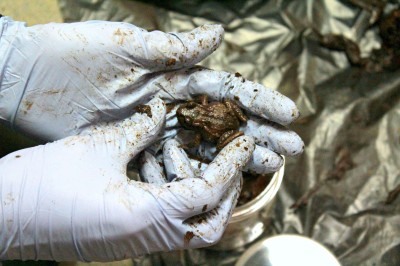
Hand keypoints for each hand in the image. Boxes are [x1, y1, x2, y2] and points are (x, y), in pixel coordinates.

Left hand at [0, 18, 302, 173]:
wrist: (30, 81)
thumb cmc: (74, 56)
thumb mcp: (123, 46)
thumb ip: (170, 47)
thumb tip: (219, 35)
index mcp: (171, 76)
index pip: (225, 89)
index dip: (258, 102)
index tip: (289, 114)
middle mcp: (170, 103)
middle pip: (224, 123)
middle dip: (259, 135)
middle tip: (291, 151)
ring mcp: (155, 128)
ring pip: (205, 147)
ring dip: (236, 160)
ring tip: (269, 171)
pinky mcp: (135, 146)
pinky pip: (171, 164)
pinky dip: (193, 175)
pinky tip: (217, 186)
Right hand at [0, 98, 254, 260]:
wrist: (2, 215)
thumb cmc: (43, 182)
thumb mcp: (98, 147)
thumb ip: (139, 130)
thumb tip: (161, 113)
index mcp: (145, 217)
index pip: (208, 192)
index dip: (230, 165)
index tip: (243, 143)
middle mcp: (146, 239)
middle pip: (210, 226)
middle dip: (227, 193)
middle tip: (228, 161)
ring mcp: (136, 243)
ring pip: (191, 227)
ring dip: (203, 196)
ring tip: (198, 162)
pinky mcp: (125, 239)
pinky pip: (168, 224)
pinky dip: (178, 199)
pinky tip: (166, 172)